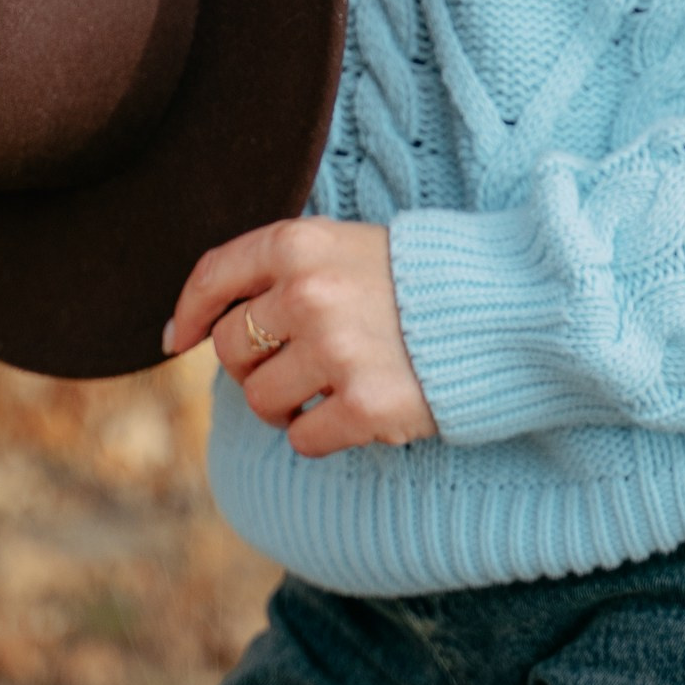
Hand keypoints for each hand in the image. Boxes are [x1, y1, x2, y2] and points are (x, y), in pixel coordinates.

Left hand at [164, 219, 437, 459]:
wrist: (504, 310)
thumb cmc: (415, 280)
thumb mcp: (343, 247)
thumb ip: (278, 274)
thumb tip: (191, 330)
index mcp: (300, 244)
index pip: (215, 276)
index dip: (190, 311)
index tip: (181, 338)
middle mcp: (309, 294)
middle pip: (232, 348)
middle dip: (249, 366)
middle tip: (289, 367)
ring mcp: (336, 351)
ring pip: (260, 399)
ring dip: (283, 406)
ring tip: (323, 391)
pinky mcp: (366, 406)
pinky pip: (303, 440)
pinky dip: (320, 435)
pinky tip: (353, 413)